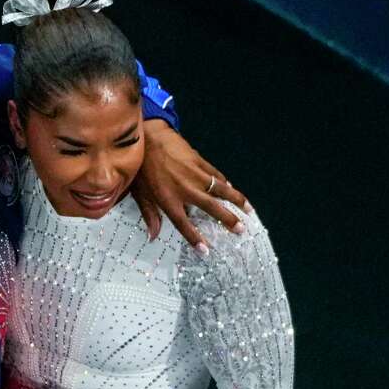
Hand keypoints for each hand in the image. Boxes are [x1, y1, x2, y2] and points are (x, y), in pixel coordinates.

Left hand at [135, 119, 251, 250]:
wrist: (147, 137)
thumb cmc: (140, 167)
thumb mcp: (139, 193)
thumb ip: (149, 215)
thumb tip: (152, 236)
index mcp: (168, 200)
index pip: (184, 224)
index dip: (195, 238)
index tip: (206, 251)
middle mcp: (185, 189)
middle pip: (211, 208)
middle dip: (227, 220)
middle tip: (241, 230)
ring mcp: (194, 174)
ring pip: (221, 189)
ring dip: (236, 200)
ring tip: (248, 210)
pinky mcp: (199, 161)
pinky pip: (216, 175)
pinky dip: (225, 183)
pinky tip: (232, 189)